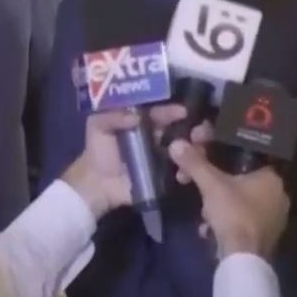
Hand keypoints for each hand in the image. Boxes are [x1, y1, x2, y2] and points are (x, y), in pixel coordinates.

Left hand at [63, 105, 199, 217]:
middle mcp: (156, 137)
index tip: (183, 112)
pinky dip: (186, 170)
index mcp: (142, 123)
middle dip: (191, 129)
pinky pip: (180, 170)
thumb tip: (136, 117)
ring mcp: (163, 157)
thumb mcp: (98, 126)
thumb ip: (113, 116)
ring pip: (185, 149)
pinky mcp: (165, 176)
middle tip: (199, 132)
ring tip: (198, 150)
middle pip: (179, 129)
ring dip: (194, 148)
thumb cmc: (98, 151)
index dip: (172, 112)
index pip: (161, 114)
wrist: (97, 184)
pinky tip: (186, 171)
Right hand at [167, 140, 288, 258]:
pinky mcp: (264, 237)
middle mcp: (278, 196)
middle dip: (212, 184)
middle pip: (238, 180)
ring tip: (203, 215)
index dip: (220, 156)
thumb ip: (194, 163)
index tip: (201, 160)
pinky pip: (241, 221)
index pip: (246, 157)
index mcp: (273, 177)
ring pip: (238, 202)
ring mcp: (273, 219)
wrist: (243, 259)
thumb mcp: (211, 185)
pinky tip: (209, 230)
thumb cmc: (233, 214)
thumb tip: (176, 144)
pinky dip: (224, 223)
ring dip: (216, 206)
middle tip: (194, 186)